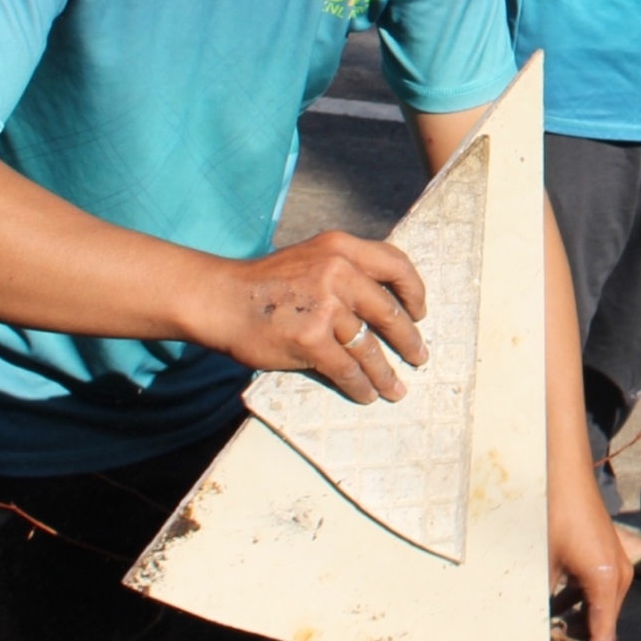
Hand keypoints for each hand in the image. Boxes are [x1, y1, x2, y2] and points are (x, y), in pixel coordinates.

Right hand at [193, 231, 429, 403]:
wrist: (220, 299)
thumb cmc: (264, 283)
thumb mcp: (311, 258)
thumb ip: (345, 270)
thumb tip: (386, 302)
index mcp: (341, 247)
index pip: (396, 264)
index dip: (414, 291)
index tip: (421, 312)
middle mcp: (338, 271)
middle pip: (388, 312)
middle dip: (409, 340)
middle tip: (419, 356)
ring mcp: (325, 306)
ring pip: (369, 347)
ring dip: (385, 373)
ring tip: (396, 388)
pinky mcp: (311, 338)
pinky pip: (347, 369)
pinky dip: (360, 385)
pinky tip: (367, 394)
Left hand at [549, 467, 630, 640]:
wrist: (561, 470)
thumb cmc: (550, 514)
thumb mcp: (542, 567)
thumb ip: (543, 604)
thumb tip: (536, 636)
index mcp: (607, 582)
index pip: (603, 639)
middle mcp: (620, 576)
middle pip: (604, 626)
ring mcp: (617, 563)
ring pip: (601, 608)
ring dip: (579, 624)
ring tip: (549, 638)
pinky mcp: (608, 553)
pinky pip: (598, 590)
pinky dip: (580, 604)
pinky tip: (555, 607)